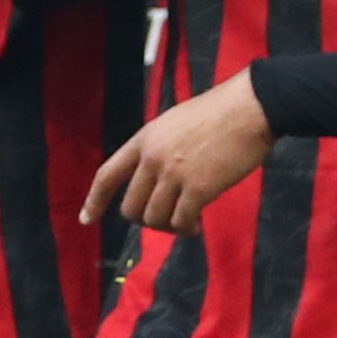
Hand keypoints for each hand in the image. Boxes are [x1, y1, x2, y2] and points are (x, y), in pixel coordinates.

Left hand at [82, 72, 274, 230]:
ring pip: (154, 218)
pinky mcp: (199, 189)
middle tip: (165, 219)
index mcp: (144, 140)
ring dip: (168, 226)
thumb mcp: (174, 123)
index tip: (86, 220)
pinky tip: (196, 226)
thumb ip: (160, 148)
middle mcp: (153, 159)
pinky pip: (181, 221)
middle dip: (145, 219)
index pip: (107, 175)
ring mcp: (174, 174)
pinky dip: (186, 229)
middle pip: (131, 206)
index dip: (94, 201)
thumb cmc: (220, 111)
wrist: (250, 109)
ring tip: (186, 224)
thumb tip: (160, 179)